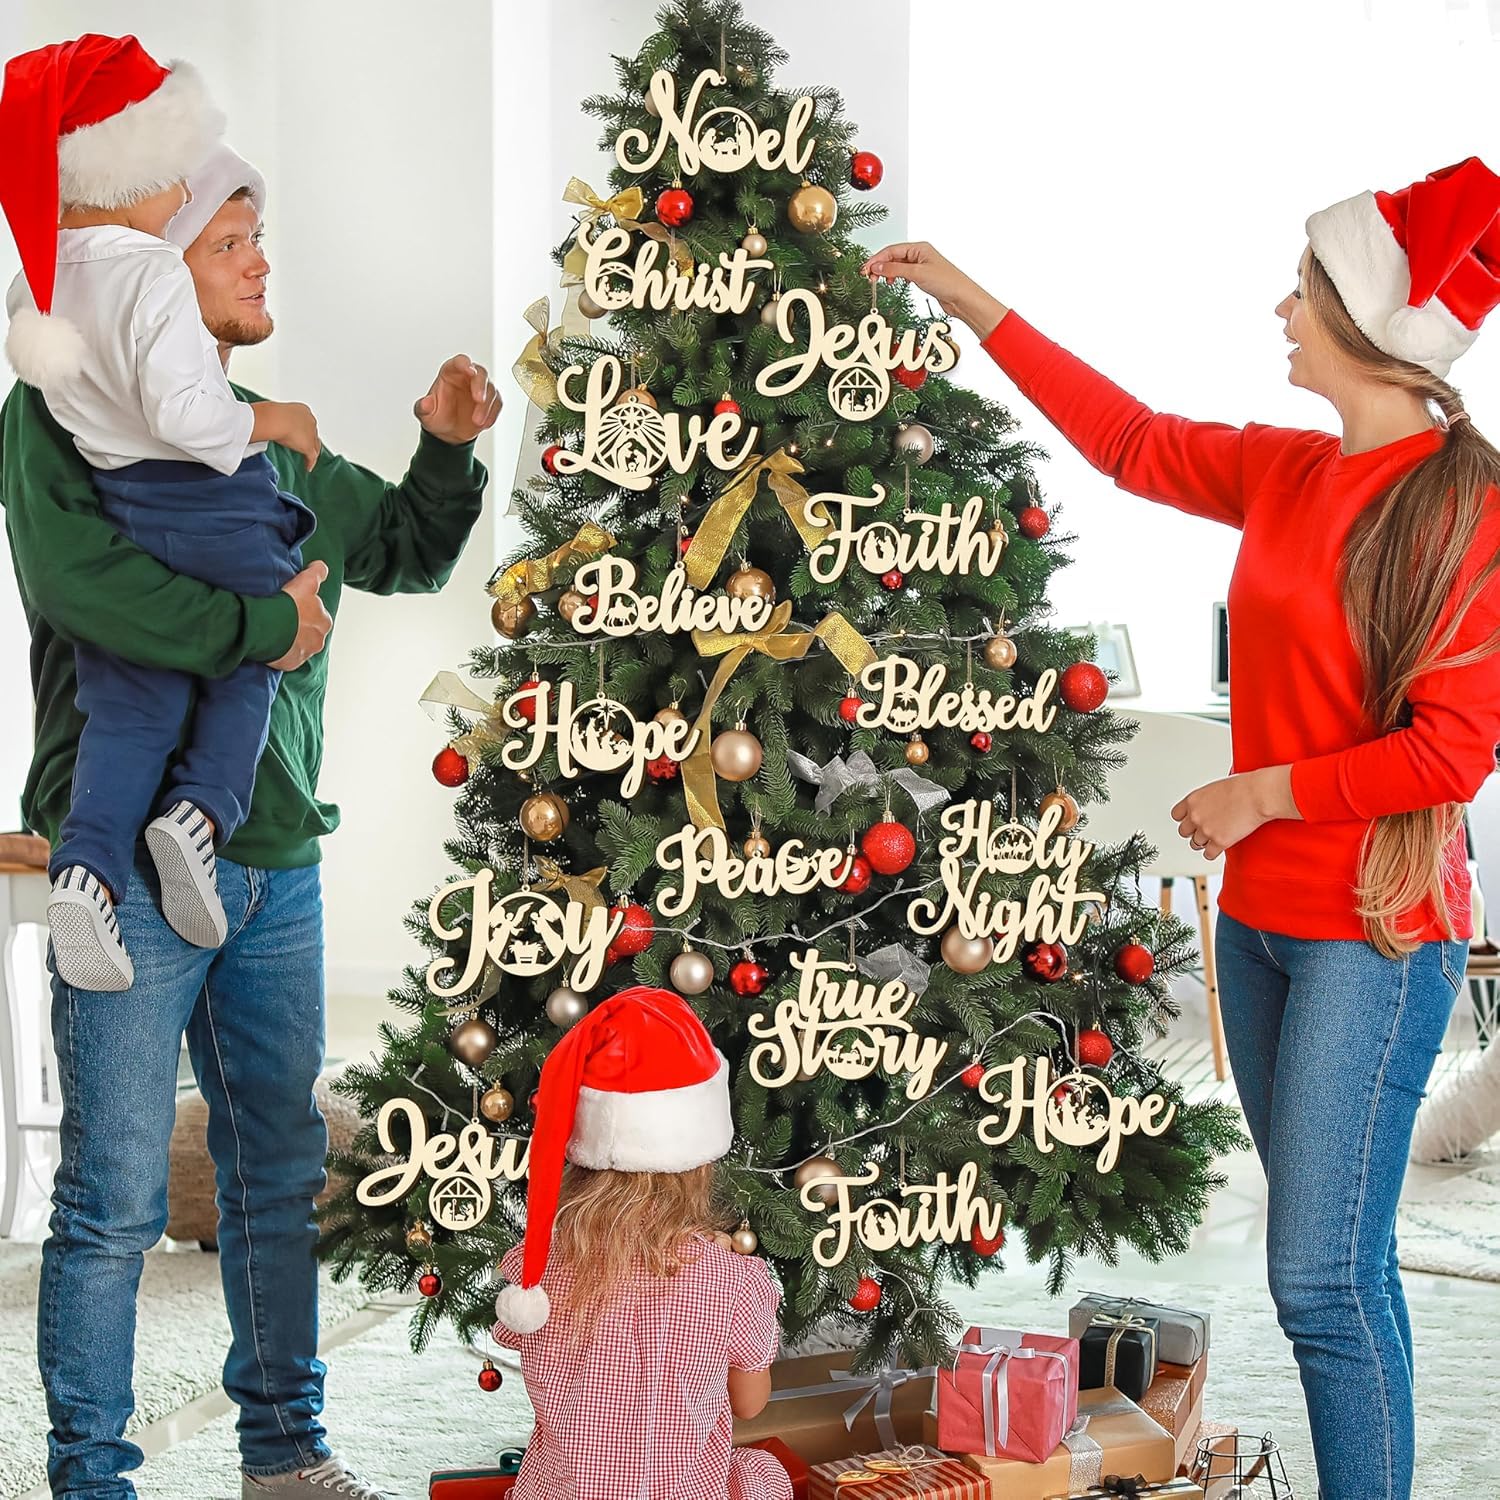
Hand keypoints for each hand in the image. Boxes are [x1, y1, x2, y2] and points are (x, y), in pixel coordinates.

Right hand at [250, 400, 320, 471]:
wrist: (275, 419)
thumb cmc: (270, 414)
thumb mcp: (276, 413)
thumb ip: (277, 419)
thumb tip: (267, 422)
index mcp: (303, 410)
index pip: (307, 423)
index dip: (305, 430)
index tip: (301, 435)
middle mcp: (310, 421)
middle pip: (313, 434)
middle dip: (310, 441)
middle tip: (304, 447)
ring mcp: (311, 434)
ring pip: (315, 446)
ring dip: (311, 452)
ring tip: (307, 459)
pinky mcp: (308, 446)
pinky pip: (312, 457)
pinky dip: (310, 463)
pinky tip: (307, 468)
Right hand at [270, 561, 331, 670]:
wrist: (267, 626)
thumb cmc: (287, 604)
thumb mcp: (305, 582)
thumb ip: (317, 573)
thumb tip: (321, 566)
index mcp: (324, 621)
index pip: (318, 614)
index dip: (305, 609)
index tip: (294, 607)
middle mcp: (319, 638)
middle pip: (309, 630)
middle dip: (299, 625)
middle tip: (282, 618)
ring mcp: (305, 652)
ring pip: (299, 644)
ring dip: (290, 639)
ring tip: (274, 630)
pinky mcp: (291, 662)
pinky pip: (287, 657)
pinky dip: (282, 651)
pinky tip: (271, 643)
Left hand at [415, 355, 500, 443]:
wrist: (449, 432)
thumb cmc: (437, 417)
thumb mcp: (425, 414)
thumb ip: (424, 407)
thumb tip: (426, 403)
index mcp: (450, 373)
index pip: (460, 362)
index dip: (465, 364)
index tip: (469, 370)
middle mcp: (467, 377)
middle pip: (480, 373)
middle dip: (481, 386)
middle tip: (479, 400)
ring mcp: (481, 388)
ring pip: (491, 389)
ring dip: (486, 406)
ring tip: (477, 421)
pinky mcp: (491, 401)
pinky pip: (497, 403)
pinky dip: (492, 414)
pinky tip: (484, 423)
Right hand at [859, 241, 1005, 333]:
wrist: (961, 297)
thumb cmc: (947, 282)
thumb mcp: (917, 274)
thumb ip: (895, 270)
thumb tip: (877, 267)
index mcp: (919, 248)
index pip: (891, 250)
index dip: (876, 259)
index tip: (865, 269)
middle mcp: (919, 254)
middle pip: (892, 257)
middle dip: (879, 266)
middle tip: (869, 277)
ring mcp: (920, 265)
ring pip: (897, 266)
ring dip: (887, 273)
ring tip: (879, 281)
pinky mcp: (922, 277)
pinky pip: (903, 274)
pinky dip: (895, 278)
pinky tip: (892, 283)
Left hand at [1170, 766, 1295, 859]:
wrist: (1258, 795)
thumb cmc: (1242, 788)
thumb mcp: (1215, 789)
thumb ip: (1204, 801)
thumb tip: (1204, 808)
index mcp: (1192, 800)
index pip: (1176, 815)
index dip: (1185, 819)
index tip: (1191, 821)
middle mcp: (1195, 816)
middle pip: (1183, 832)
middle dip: (1193, 832)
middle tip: (1204, 831)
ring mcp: (1206, 830)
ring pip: (1195, 844)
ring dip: (1204, 843)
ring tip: (1214, 839)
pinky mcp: (1219, 842)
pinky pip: (1208, 854)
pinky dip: (1213, 852)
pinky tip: (1218, 848)